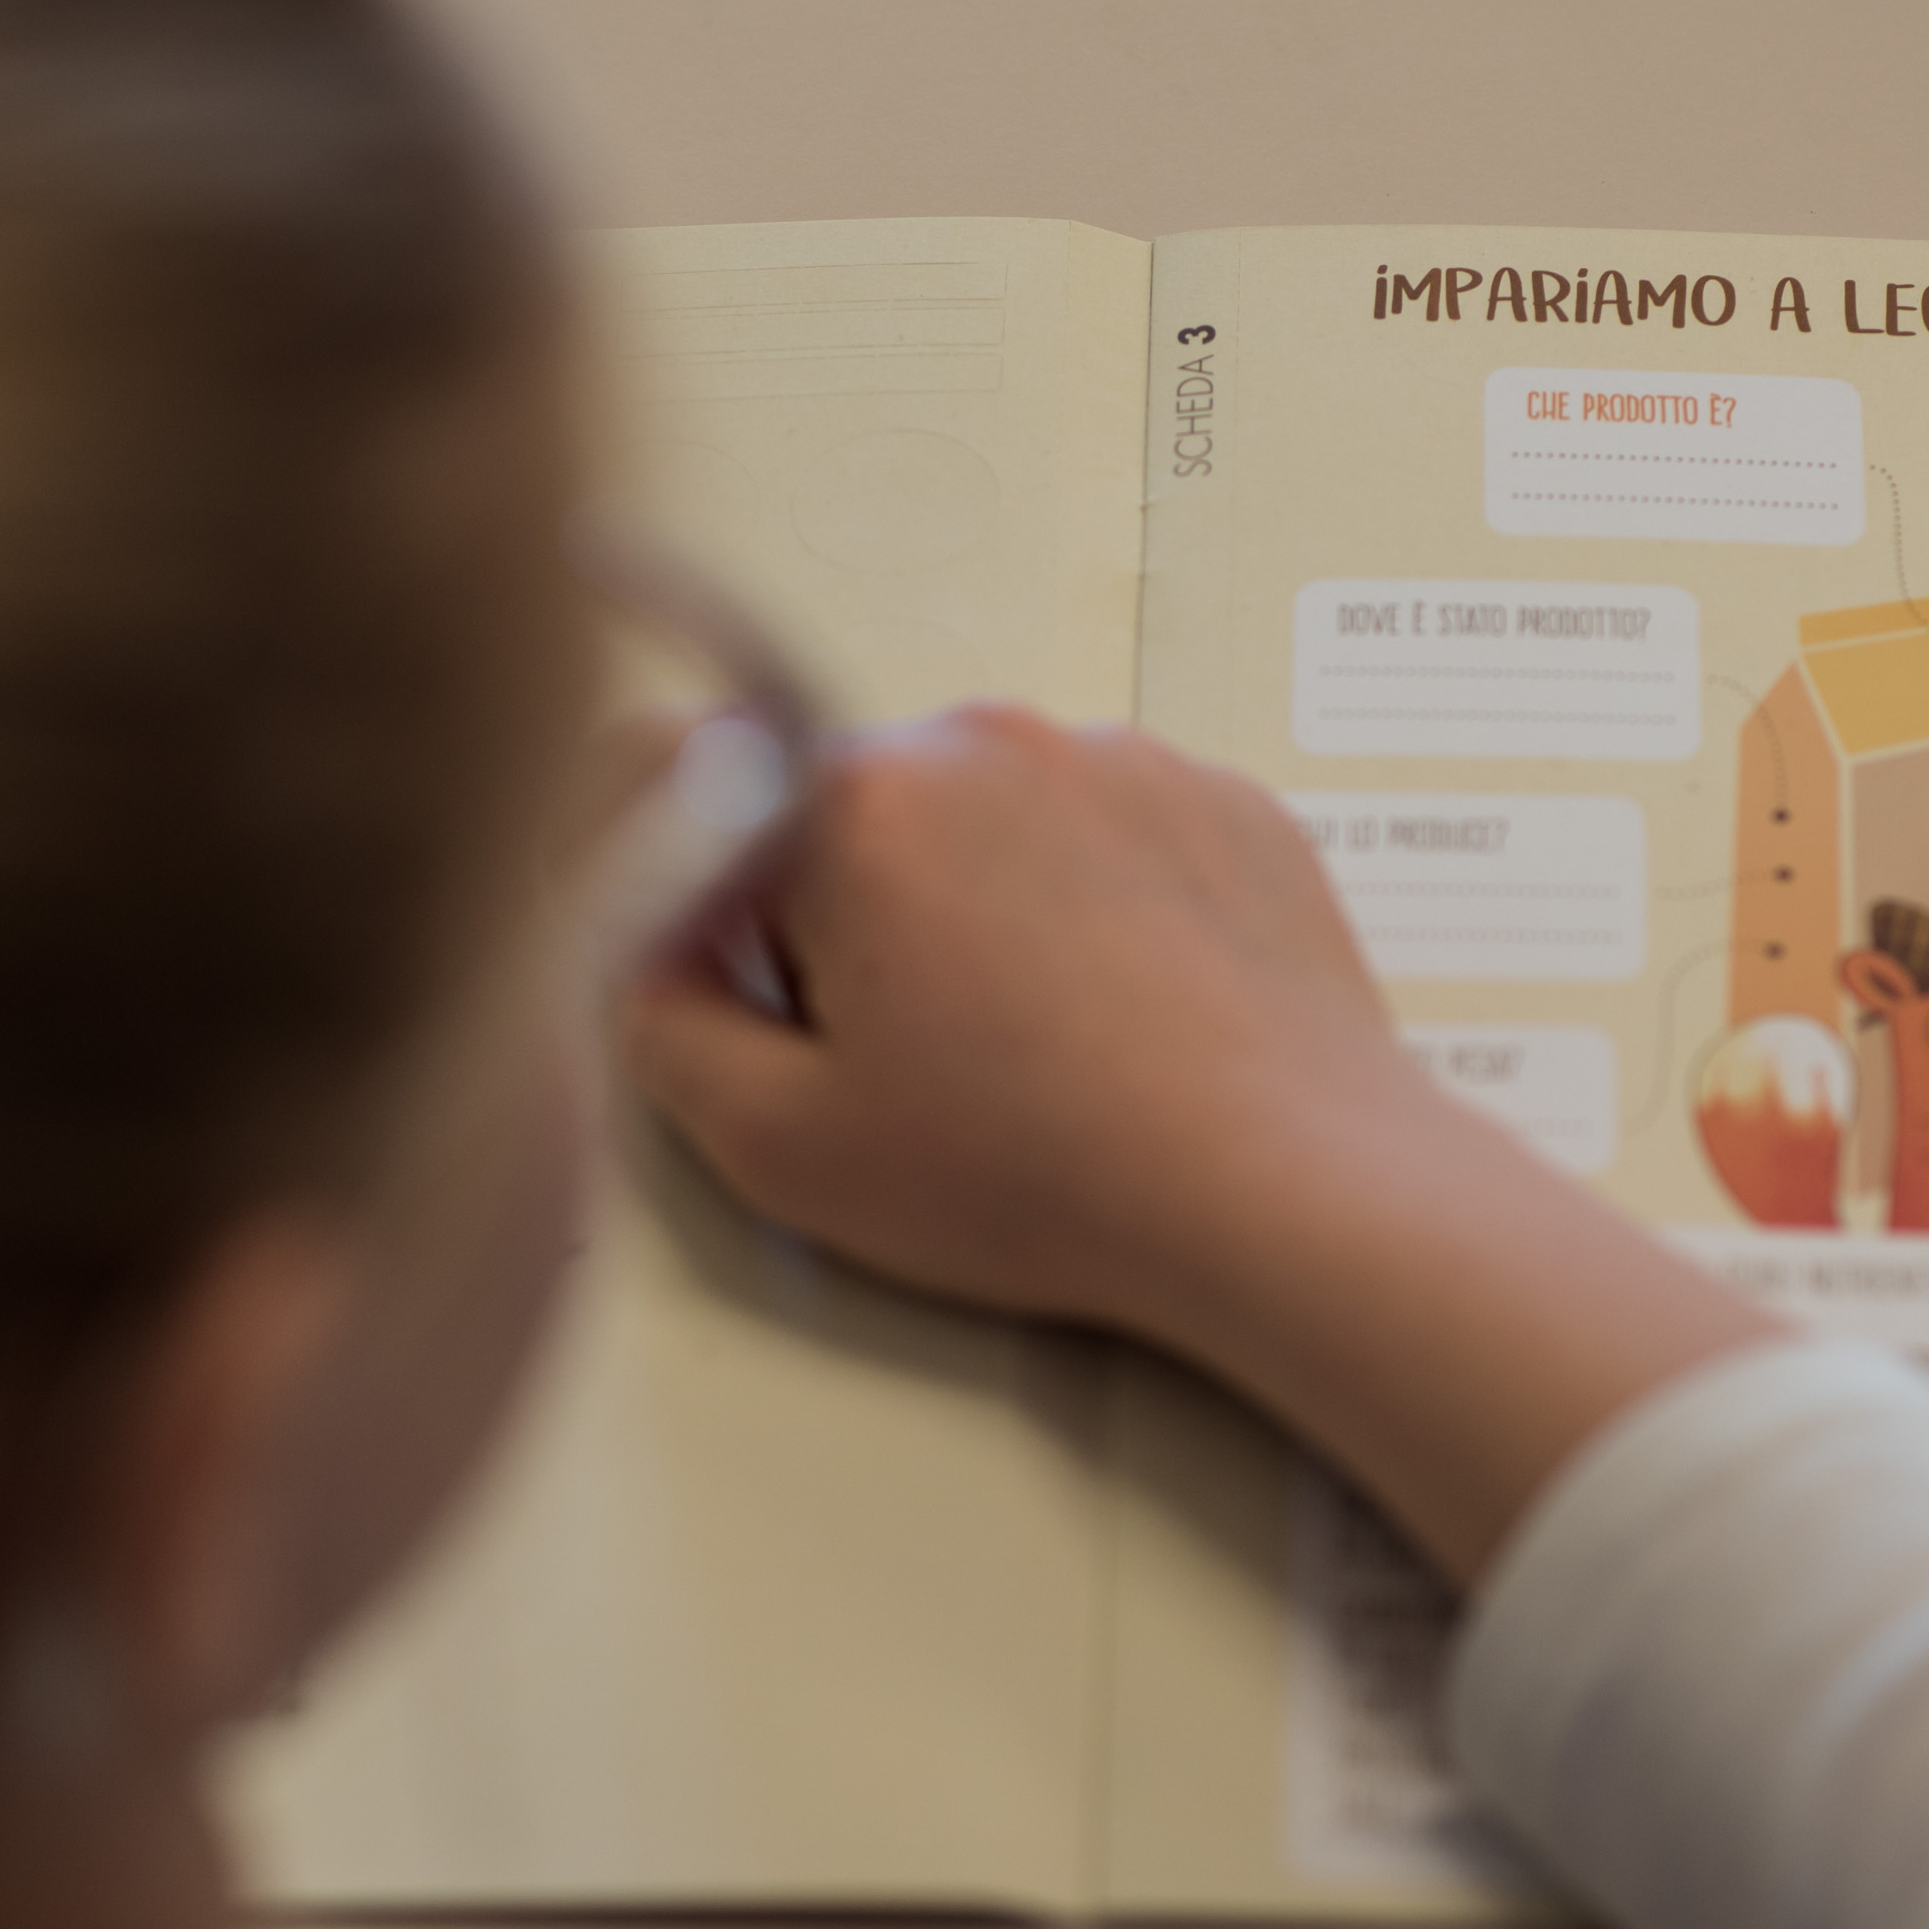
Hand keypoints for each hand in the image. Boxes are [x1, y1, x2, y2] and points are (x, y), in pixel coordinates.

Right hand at [624, 707, 1777, 1579]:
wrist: (1291, 1189)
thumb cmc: (1041, 1177)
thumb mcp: (782, 1148)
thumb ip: (658, 1024)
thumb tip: (637, 945)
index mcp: (852, 802)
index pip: (676, 774)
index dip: (656, 873)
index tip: (698, 958)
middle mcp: (985, 738)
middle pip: (844, 807)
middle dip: (839, 912)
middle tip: (901, 1056)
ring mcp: (1122, 757)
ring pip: (986, 819)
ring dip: (974, 908)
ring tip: (1036, 1055)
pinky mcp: (1226, 801)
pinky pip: (1109, 832)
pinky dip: (1093, 910)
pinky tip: (1124, 1025)